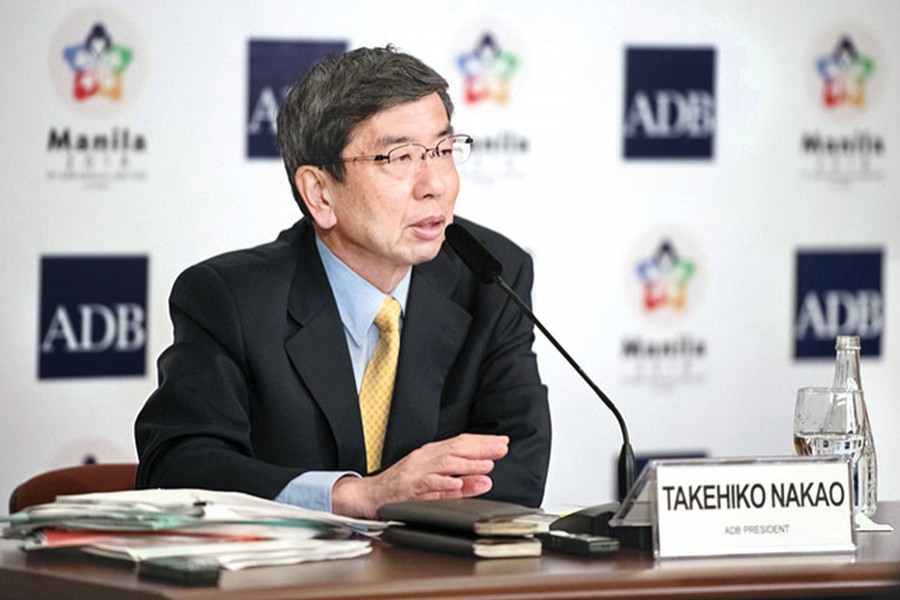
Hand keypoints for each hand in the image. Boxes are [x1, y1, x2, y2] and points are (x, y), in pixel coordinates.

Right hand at [331, 433, 508, 518]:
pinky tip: (457, 484)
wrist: (369, 495)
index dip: (482, 441)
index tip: (502, 441)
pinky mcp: (406, 488)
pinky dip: (442, 484)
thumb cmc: (401, 487)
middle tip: (502, 447)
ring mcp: (415, 472)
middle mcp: (423, 458)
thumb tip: (485, 480)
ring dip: (467, 464)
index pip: (460, 442)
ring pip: (444, 464)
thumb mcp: (433, 481)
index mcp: (430, 453)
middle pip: (456, 448)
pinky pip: (426, 485)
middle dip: (480, 448)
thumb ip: (459, 481)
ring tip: (486, 465)